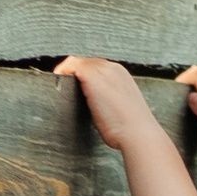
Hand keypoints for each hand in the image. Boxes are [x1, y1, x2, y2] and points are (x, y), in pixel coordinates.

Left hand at [56, 55, 173, 158]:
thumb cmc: (131, 131)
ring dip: (67, 72)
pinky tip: (57, 82)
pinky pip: (71, 66)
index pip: (97, 67)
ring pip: (78, 62)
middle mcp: (113, 68)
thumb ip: (110, 104)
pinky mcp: (92, 76)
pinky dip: (62, 72)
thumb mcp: (122, 112)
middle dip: (74, 72)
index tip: (74, 86)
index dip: (84, 75)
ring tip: (58, 84)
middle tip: (62, 85)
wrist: (138, 133)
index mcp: (122, 75)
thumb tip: (100, 112)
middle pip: (87, 62)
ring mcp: (103, 70)